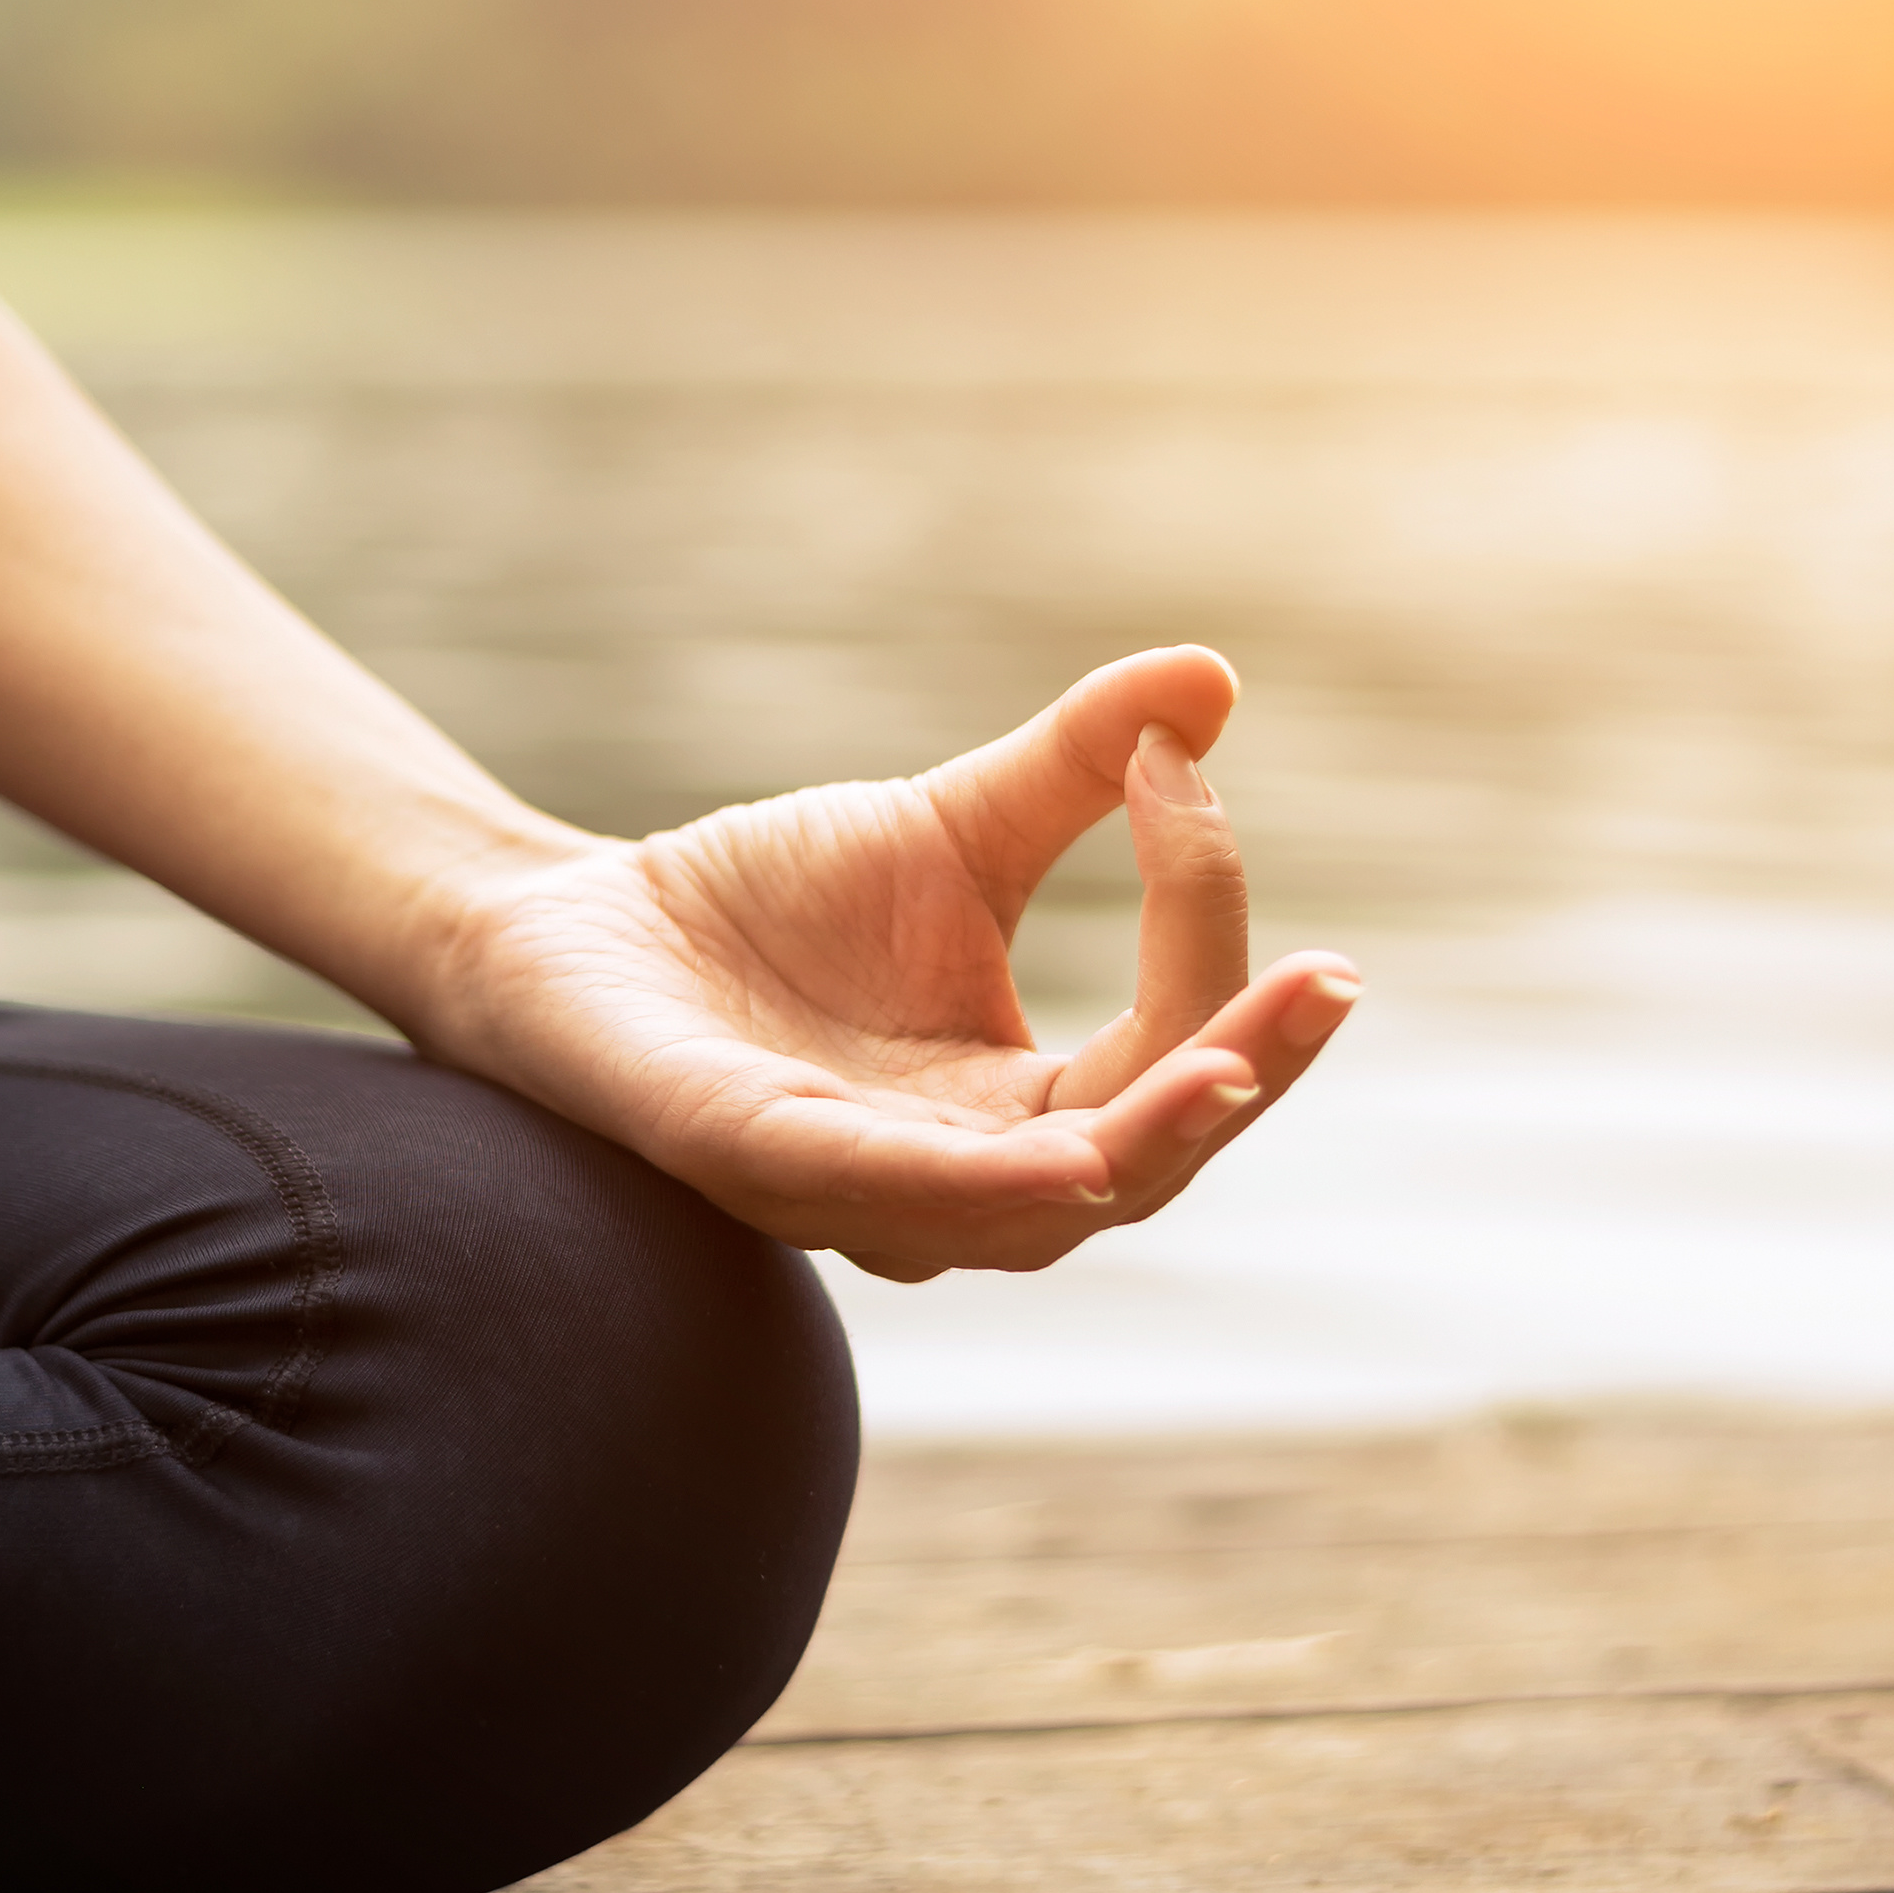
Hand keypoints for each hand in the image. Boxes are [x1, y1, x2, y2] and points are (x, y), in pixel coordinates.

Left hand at [428, 647, 1358, 1278]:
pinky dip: (971, 1185)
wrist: (569, 926)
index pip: (1163, 1055)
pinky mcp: (746, 1161)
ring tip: (1230, 1069)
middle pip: (1138, 1163)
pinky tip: (1060, 1156)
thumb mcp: (949, 829)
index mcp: (1016, 1109)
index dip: (1203, 931)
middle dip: (1240, 1076)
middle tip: (1323, 985)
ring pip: (1035, 1211)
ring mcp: (854, 1188)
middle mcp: (954, 1179)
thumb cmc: (766, 905)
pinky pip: (875, 1195)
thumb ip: (1076, 775)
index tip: (1185, 775)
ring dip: (1142, 1140)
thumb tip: (1212, 681)